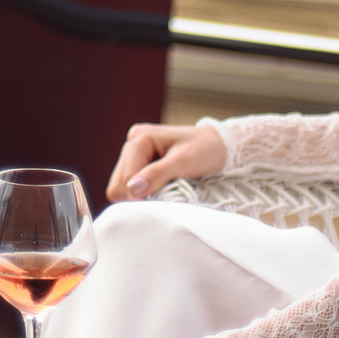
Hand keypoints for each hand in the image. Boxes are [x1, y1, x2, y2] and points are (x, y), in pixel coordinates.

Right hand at [105, 121, 227, 201]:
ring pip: (123, 185)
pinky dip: (144, 191)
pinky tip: (160, 187)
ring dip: (141, 193)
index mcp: (140, 138)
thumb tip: (132, 190)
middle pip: (118, 183)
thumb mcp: (184, 162)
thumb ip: (157, 174)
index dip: (137, 194)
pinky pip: (132, 184)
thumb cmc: (206, 150)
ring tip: (164, 189)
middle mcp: (133, 142)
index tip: (159, 199)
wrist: (219, 144)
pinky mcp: (141, 161)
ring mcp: (135, 152)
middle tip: (164, 194)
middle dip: (138, 194)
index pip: (122, 179)